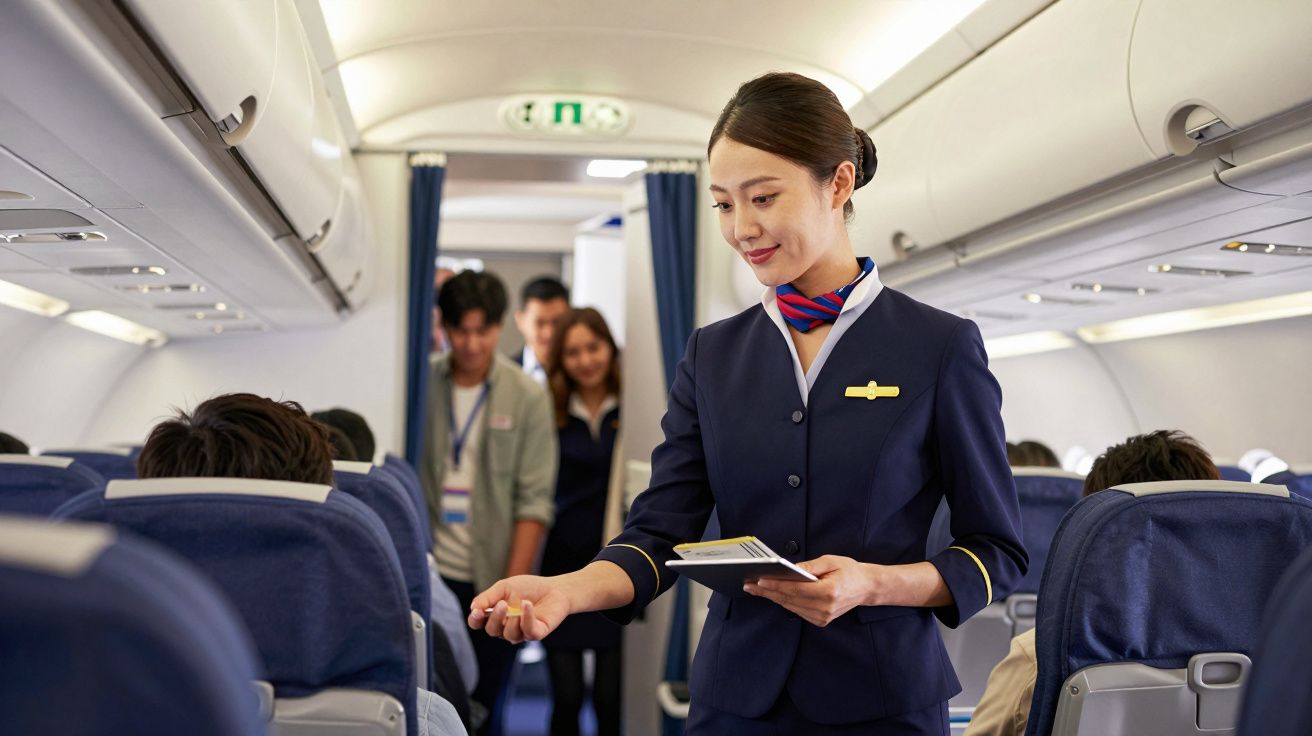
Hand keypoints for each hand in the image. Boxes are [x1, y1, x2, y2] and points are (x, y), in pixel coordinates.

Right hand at [467, 575, 573, 643]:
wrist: (555, 588)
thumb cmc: (529, 588)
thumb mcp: (504, 587)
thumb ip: (487, 597)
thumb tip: (473, 608)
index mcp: (496, 616)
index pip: (478, 624)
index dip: (475, 620)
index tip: (477, 611)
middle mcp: (506, 627)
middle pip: (492, 631)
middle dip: (495, 618)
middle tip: (502, 603)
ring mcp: (522, 632)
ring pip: (509, 634)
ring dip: (512, 619)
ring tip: (520, 603)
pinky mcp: (537, 633)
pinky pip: (528, 631)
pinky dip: (527, 618)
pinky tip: (528, 605)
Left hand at [743, 555, 879, 626]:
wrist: (866, 587)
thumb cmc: (849, 571)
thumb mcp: (830, 561)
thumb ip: (809, 566)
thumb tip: (788, 568)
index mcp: (829, 592)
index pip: (795, 589)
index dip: (775, 585)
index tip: (759, 580)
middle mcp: (825, 608)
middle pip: (789, 600)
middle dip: (767, 592)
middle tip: (749, 585)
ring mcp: (823, 617)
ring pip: (790, 607)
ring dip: (772, 598)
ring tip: (756, 589)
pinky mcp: (821, 621)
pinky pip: (797, 611)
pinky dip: (784, 602)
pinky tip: (772, 594)